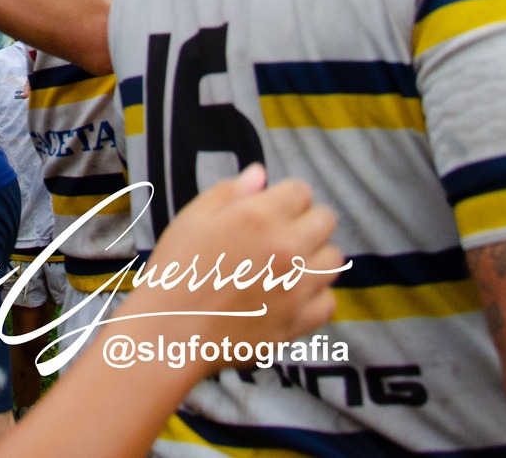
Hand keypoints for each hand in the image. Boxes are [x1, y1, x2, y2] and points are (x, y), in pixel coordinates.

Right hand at [132, 165, 340, 370]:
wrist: (171, 332)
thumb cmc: (176, 272)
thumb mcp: (192, 218)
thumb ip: (230, 191)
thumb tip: (260, 174)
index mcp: (259, 217)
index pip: (301, 190)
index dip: (286, 196)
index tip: (273, 207)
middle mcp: (287, 249)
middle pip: (325, 220)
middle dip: (307, 220)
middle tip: (283, 233)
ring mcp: (297, 288)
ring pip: (334, 260)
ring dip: (316, 256)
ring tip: (291, 264)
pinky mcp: (299, 322)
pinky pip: (329, 301)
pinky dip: (316, 297)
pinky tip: (293, 296)